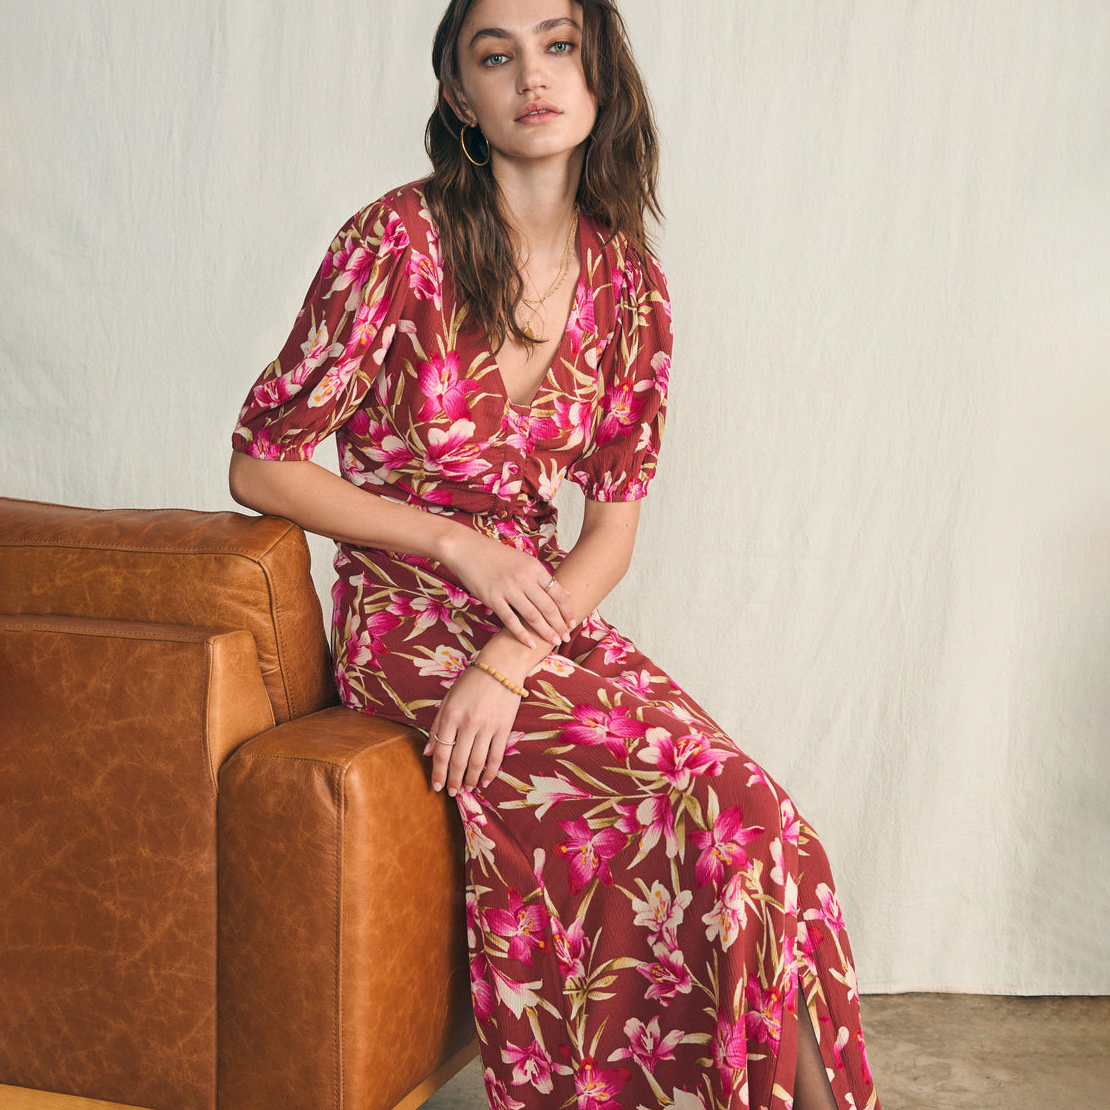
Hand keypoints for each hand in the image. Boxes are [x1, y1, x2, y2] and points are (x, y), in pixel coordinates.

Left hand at [424, 663, 522, 794]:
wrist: (501, 666)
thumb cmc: (471, 681)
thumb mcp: (448, 699)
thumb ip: (437, 725)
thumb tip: (427, 753)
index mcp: (451, 715)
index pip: (441, 752)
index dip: (438, 773)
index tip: (436, 786)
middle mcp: (468, 722)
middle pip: (458, 761)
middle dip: (453, 781)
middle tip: (452, 793)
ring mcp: (487, 726)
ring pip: (477, 762)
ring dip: (470, 779)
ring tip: (467, 789)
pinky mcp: (504, 727)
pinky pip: (496, 755)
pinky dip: (491, 772)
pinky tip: (485, 781)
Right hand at [442, 527, 574, 648]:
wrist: (467, 549)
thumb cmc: (496, 556)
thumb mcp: (523, 560)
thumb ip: (542, 577)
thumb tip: (565, 594)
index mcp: (534, 567)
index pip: (558, 593)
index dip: (567, 611)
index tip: (572, 623)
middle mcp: (524, 578)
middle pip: (548, 607)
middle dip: (560, 625)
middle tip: (566, 638)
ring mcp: (508, 589)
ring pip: (533, 616)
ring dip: (546, 632)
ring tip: (554, 642)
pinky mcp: (492, 598)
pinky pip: (510, 620)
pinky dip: (522, 634)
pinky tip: (531, 644)